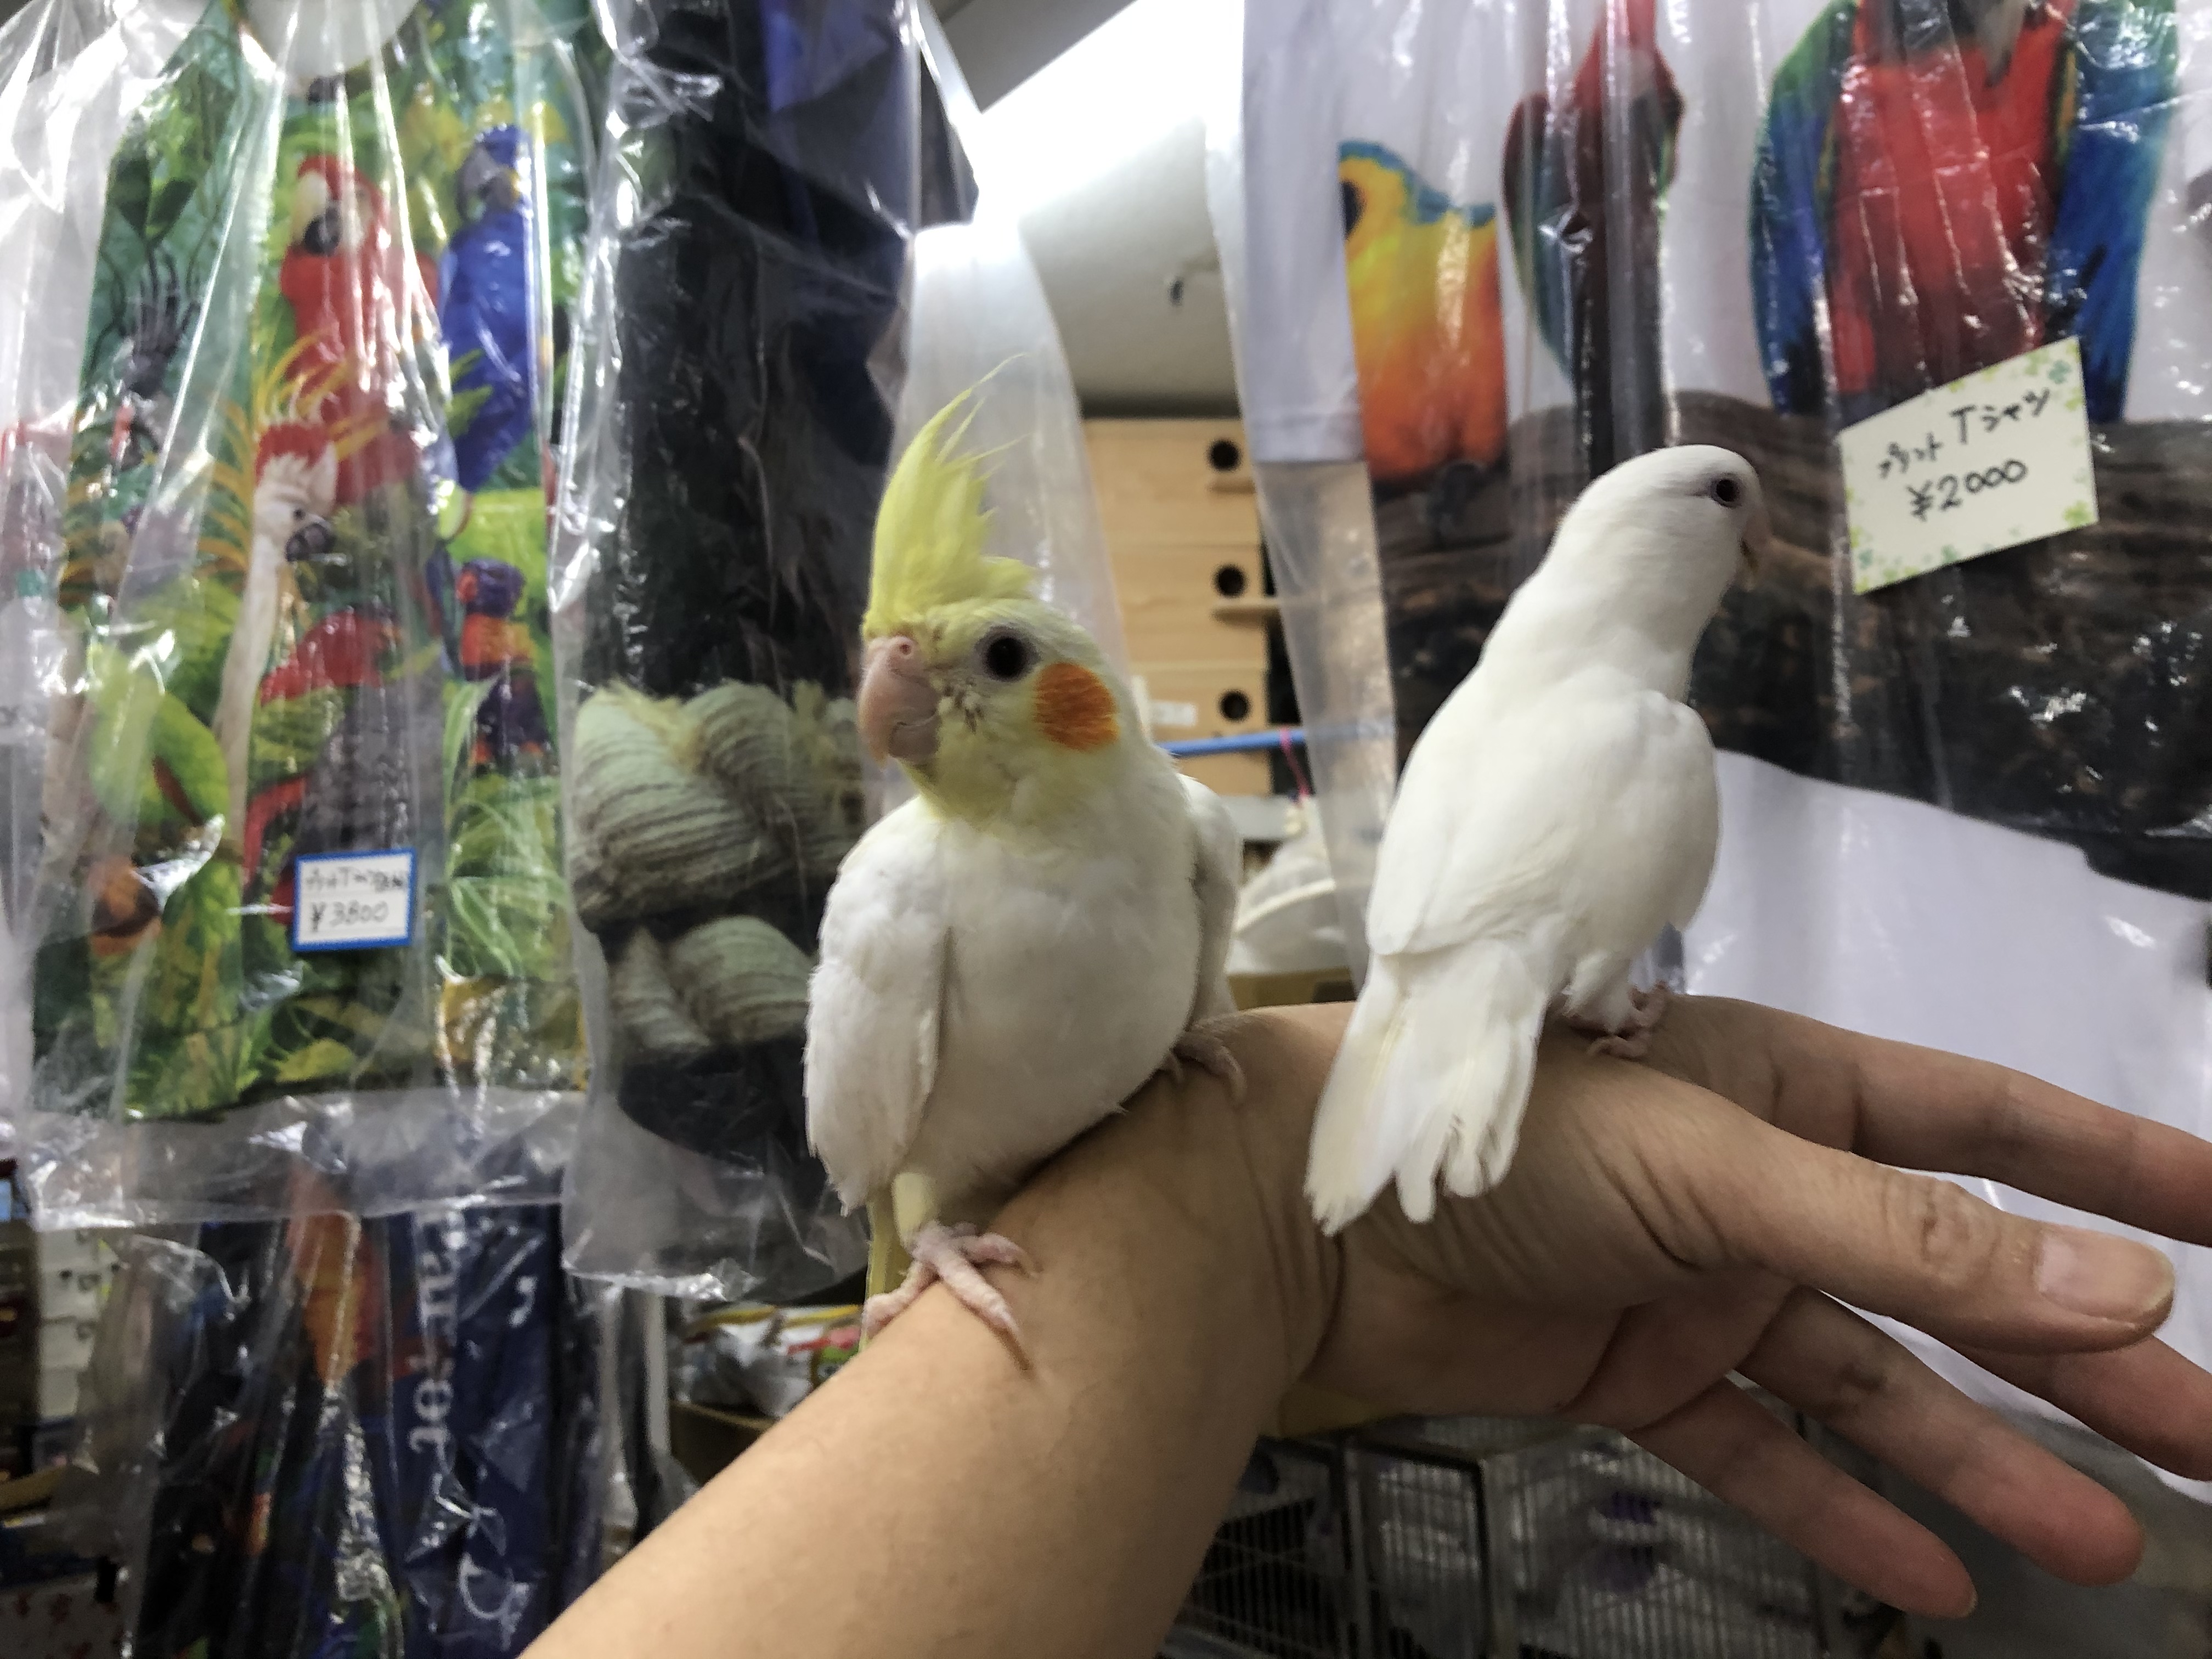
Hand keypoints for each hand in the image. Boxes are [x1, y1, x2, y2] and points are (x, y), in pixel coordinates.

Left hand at [1240, 997, 2211, 1616]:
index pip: (1990, 1130)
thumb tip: (2116, 1284)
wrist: (1321, 1220)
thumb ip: (1906, 1238)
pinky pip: (1763, 1450)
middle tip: (2204, 1440)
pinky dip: (1839, 1510)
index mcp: (1791, 1095)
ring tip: (2101, 1541)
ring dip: (1978, 1461)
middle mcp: (1762, 1189)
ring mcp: (1703, 1287)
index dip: (2114, 1170)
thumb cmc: (1516, 1144)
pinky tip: (1934, 1578)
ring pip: (1872, 1382)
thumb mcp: (1723, 1172)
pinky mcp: (1638, 1373)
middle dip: (2077, 1360)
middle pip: (1955, 1282)